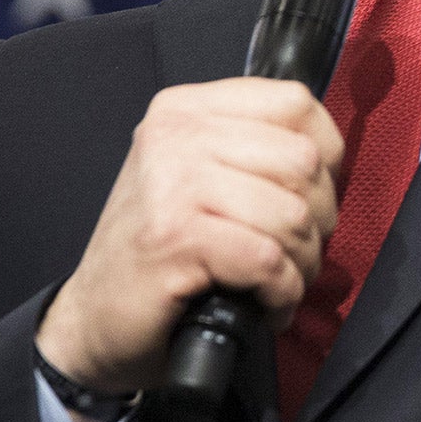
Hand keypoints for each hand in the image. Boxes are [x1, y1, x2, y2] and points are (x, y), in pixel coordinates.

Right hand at [36, 78, 342, 396]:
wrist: (94, 319)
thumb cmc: (157, 253)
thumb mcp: (198, 178)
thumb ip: (252, 151)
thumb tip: (327, 154)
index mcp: (186, 110)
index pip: (294, 103)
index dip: (325, 154)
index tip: (311, 194)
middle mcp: (176, 136)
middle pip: (301, 160)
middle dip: (318, 218)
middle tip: (294, 250)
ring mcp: (173, 185)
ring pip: (291, 214)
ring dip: (301, 263)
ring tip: (278, 282)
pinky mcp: (175, 238)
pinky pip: (267, 259)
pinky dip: (280, 292)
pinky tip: (264, 304)